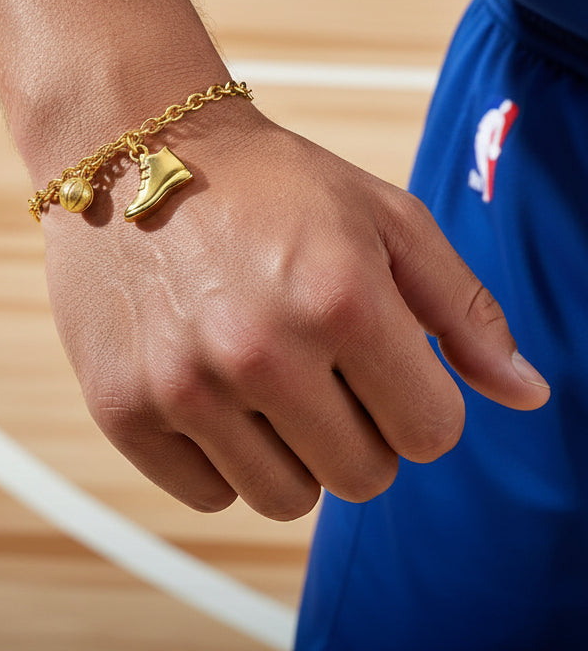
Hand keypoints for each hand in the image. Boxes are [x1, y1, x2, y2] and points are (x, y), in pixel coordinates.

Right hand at [41, 101, 549, 520]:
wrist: (130, 151)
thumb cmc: (266, 183)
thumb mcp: (382, 218)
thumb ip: (464, 309)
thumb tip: (527, 396)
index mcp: (341, 299)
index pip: (432, 434)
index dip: (415, 399)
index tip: (375, 361)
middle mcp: (261, 352)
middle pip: (363, 478)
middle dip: (355, 429)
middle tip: (313, 364)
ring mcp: (183, 386)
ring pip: (285, 500)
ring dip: (287, 451)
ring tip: (256, 377)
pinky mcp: (123, 410)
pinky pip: (207, 494)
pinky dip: (217, 457)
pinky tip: (205, 387)